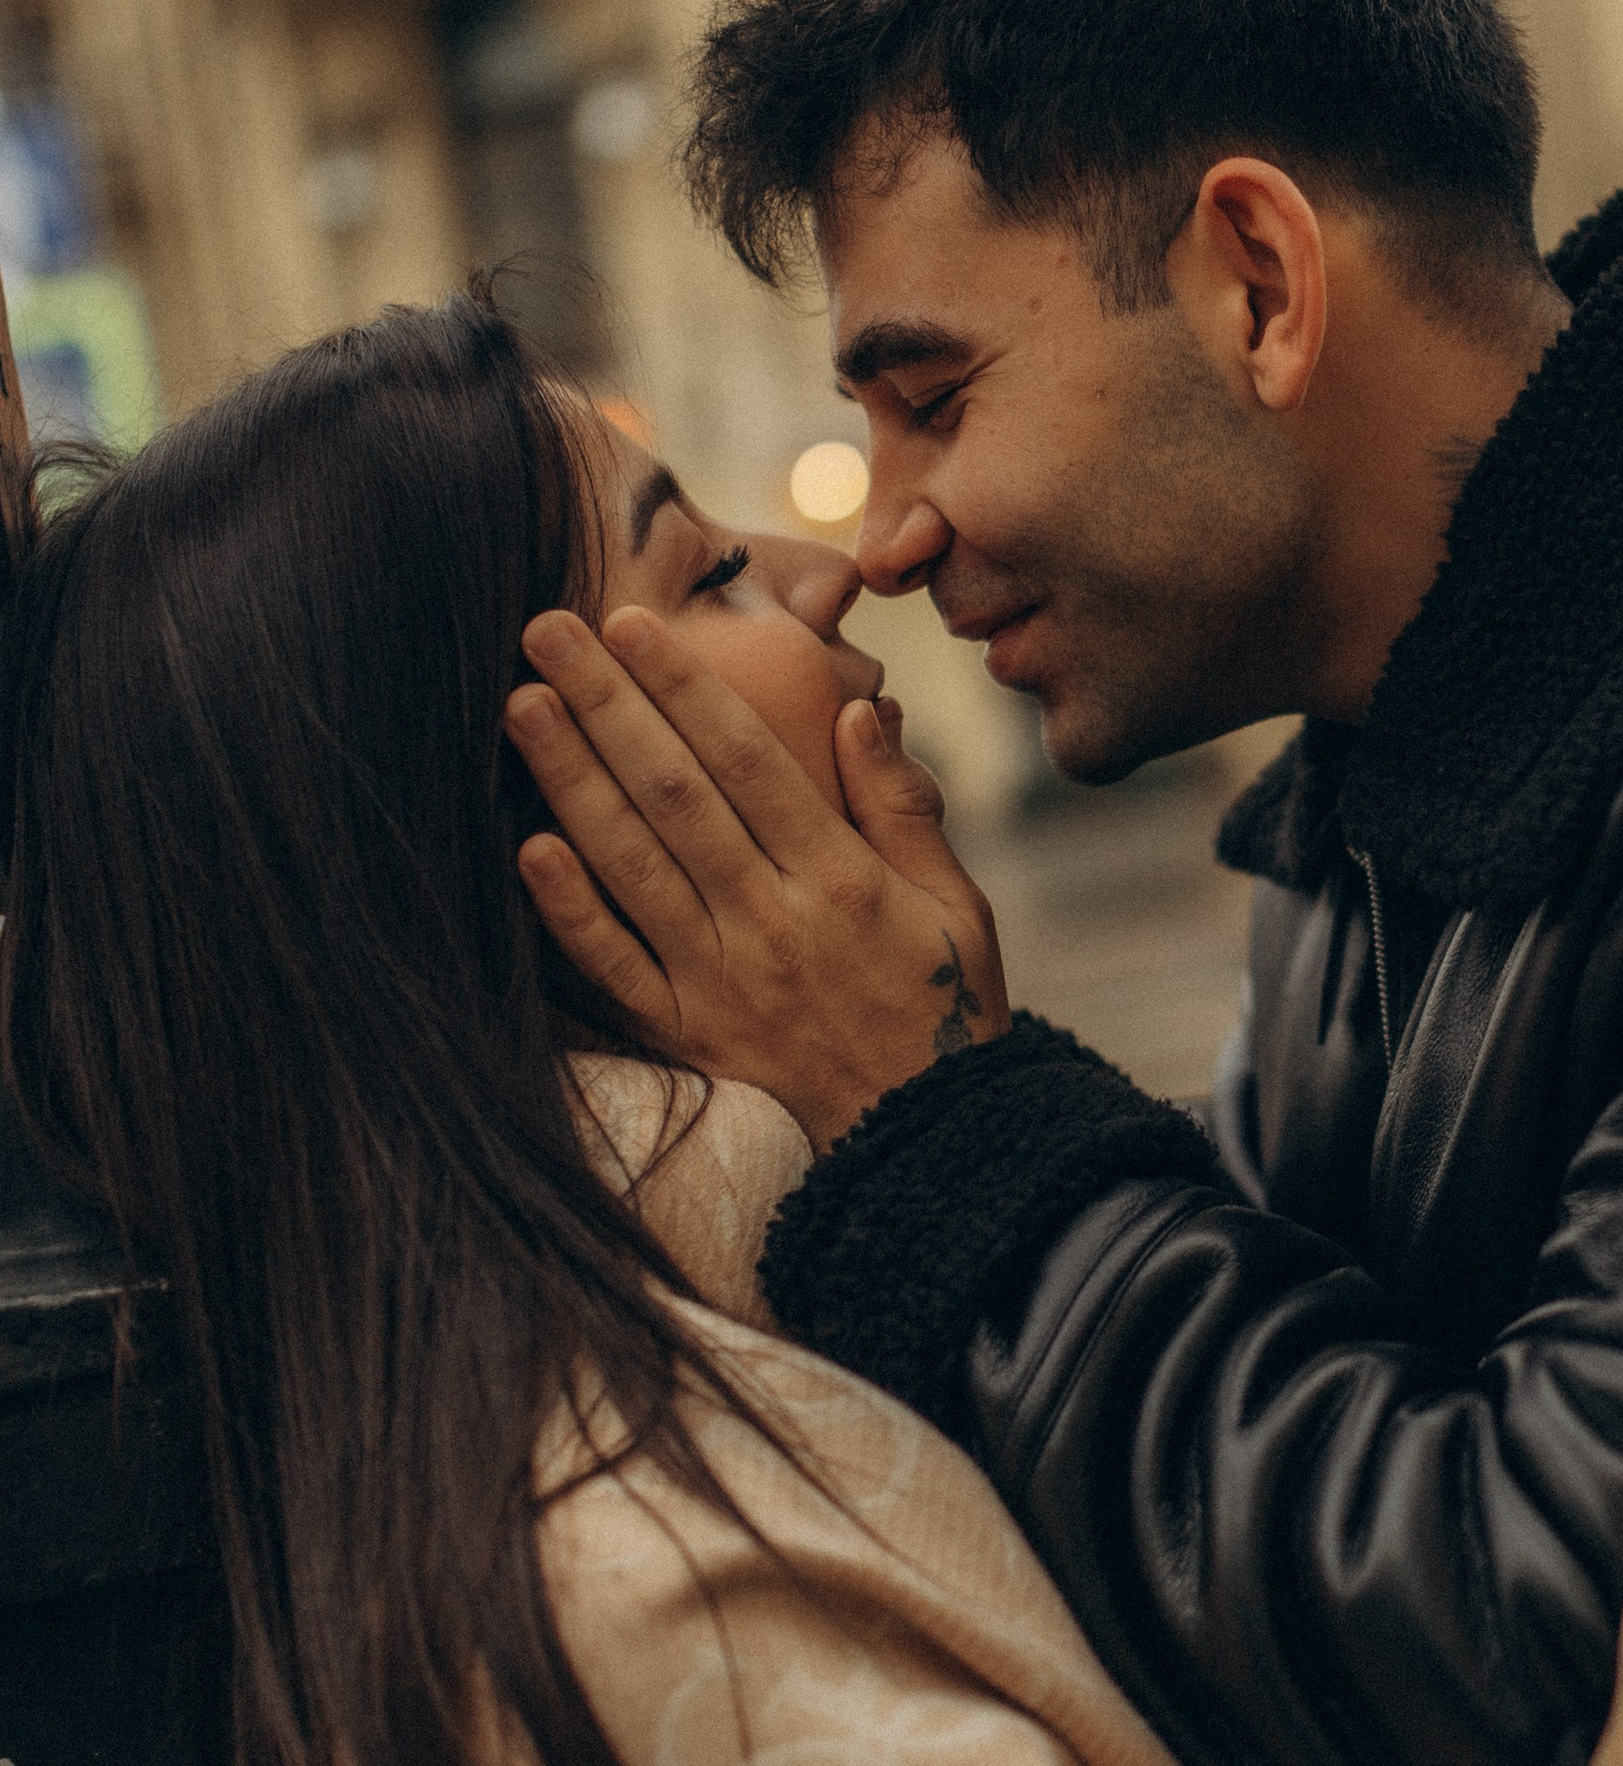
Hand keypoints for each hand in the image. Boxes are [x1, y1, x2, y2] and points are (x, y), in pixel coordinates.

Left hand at [505, 611, 1009, 1147]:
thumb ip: (901, 805)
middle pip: (674, 795)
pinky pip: (616, 967)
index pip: (748, 761)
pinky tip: (526, 846)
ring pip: (631, 866)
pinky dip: (570, 910)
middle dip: (607, 705)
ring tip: (522, 707)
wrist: (928, 1140)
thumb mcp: (956, 901)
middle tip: (546, 630)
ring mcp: (721, 981)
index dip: (685, 688)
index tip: (633, 624)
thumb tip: (857, 710)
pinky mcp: (689, 1033)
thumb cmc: (946, 1004)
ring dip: (571, 780)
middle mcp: (773, 922)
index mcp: (841, 880)